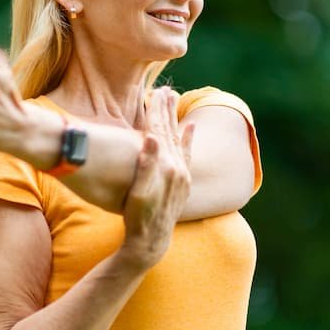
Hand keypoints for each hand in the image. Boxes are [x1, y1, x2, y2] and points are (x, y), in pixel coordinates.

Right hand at [119, 88, 193, 269]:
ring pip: (179, 139)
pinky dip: (188, 138)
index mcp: (167, 165)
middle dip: (167, 110)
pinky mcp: (182, 181)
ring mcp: (182, 174)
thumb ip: (146, 164)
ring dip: (175, 120)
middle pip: (171, 131)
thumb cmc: (139, 217)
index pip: (160, 131)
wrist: (152, 240)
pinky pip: (187, 152)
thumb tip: (151, 137)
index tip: (155, 91)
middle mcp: (178, 167)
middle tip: (165, 89)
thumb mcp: (139, 192)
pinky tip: (191, 127)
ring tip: (175, 101)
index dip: (157, 111)